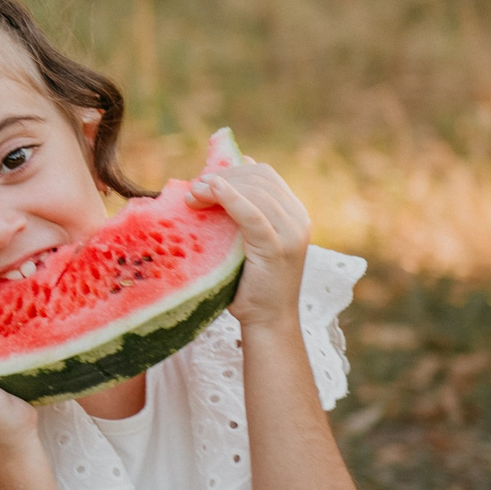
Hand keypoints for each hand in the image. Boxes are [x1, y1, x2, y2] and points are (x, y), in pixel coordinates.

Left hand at [190, 157, 311, 331]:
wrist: (268, 320)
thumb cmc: (249, 282)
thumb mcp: (245, 240)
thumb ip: (239, 212)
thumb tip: (217, 178)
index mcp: (293, 213)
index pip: (264, 175)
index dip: (232, 170)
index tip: (203, 180)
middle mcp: (298, 219)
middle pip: (259, 179)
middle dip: (222, 177)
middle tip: (193, 189)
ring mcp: (291, 233)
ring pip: (255, 192)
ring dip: (219, 187)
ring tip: (192, 196)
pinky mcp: (277, 248)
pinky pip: (252, 214)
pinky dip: (231, 198)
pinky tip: (213, 190)